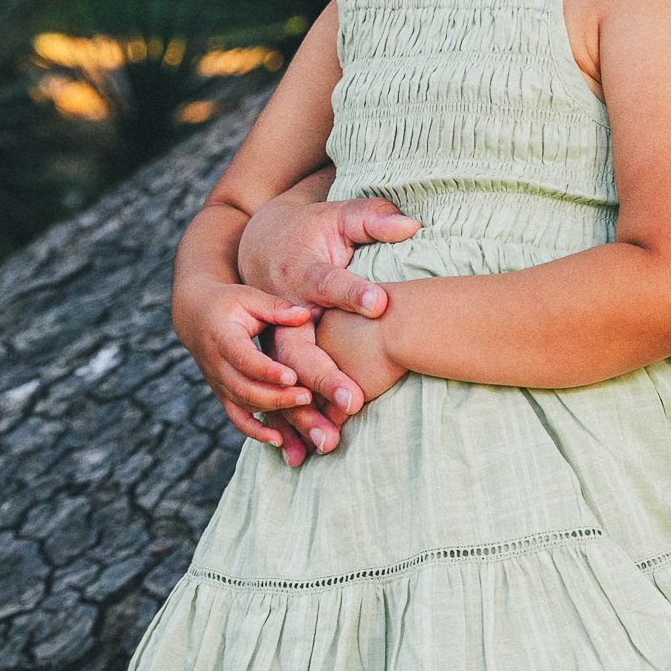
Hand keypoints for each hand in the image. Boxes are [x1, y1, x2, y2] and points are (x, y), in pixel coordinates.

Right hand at [174, 276, 326, 463]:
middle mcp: (216, 365)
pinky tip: (278, 440)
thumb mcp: (249, 297)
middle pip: (245, 388)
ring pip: (243, 405)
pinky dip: (255, 432)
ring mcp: (218, 383)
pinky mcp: (223, 394)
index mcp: (222, 339)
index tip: (292, 376)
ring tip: (304, 408)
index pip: (244, 360)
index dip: (267, 371)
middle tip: (307, 396)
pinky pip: (236, 418)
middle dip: (276, 396)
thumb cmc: (228, 303)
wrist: (194, 317)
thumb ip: (277, 308)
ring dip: (272, 411)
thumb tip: (307, 315)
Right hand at [238, 190, 419, 434]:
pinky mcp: (260, 358)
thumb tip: (411, 223)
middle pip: (296, 347)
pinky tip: (296, 455)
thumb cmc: (309, 231)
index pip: (326, 282)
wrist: (260, 245)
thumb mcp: (337, 215)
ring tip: (329, 441)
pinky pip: (263, 397)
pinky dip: (278, 427)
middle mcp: (279, 308)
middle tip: (354, 402)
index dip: (352, 292)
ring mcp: (265, 337)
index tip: (381, 304)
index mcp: (299, 271)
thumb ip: (372, 218)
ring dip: (301, 413)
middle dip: (323, 376)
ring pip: (278, 380)